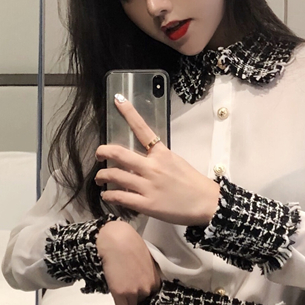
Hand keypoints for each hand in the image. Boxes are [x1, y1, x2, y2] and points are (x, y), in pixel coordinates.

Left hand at [95, 95, 220, 226]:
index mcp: (162, 154)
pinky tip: (107, 195)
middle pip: (119, 154)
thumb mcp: (176, 162)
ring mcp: (148, 186)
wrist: (206, 203)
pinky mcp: (146, 204)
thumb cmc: (193, 183)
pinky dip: (109, 195)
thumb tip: (140, 159)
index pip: (143, 129)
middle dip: (103, 151)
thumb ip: (158, 158)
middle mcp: (153, 167)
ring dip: (102, 176)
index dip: (129, 113)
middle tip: (98, 154)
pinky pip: (120, 197)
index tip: (118, 100)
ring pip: (115, 176)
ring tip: (100, 179)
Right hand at [96, 220, 161, 304]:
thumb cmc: (131, 244)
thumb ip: (147, 272)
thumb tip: (141, 278)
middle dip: (137, 301)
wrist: (117, 240)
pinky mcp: (121, 294)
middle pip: (143, 301)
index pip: (152, 295)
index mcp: (156, 280)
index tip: (141, 299)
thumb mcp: (146, 259)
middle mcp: (147, 288)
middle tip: (132, 301)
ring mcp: (134, 292)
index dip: (145, 296)